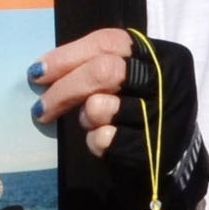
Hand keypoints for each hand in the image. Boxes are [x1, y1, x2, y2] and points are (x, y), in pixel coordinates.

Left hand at [31, 29, 208, 209]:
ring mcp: (163, 116)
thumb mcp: (133, 81)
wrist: (171, 167)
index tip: (37, 73)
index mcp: (165, 56)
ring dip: (86, 118)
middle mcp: (169, 81)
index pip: (109, 42)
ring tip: (92, 124)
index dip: (68, 56)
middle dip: (63, 89)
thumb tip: (43, 68)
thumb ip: (101, 65)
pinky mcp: (153, 149)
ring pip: (100, 106)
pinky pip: (104, 139)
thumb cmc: (142, 116)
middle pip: (103, 70)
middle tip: (40, 108)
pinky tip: (102, 143)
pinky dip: (94, 142)